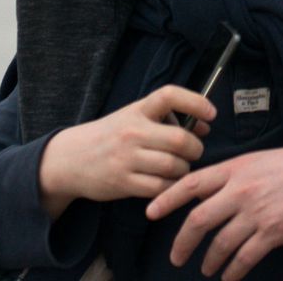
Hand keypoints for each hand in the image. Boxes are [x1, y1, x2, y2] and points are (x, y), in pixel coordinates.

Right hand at [37, 86, 214, 216]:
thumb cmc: (112, 136)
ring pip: (174, 166)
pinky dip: (170, 186)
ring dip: (184, 169)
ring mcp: (127, 158)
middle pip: (180, 139)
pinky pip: (160, 187)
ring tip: (179, 168)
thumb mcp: (134, 118)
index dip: (195, 102)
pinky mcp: (123, 182)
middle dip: (195, 148)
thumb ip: (167, 119)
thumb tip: (205, 125)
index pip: (169, 96)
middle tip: (193, 151)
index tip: (211, 113)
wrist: (71, 159)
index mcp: (137, 110)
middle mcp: (132, 131)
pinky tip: (167, 182)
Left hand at [146, 142, 282, 279]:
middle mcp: (242, 190)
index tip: (150, 212)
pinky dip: (233, 271)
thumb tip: (206, 193)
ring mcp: (257, 212)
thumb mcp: (259, 161)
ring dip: (210, 261)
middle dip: (182, 242)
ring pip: (220, 243)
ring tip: (207, 269)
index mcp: (236, 168)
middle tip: (176, 257)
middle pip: (199, 220)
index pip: (191, 183)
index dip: (167, 199)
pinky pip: (244, 258)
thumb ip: (232, 176)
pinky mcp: (273, 232)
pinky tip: (229, 277)